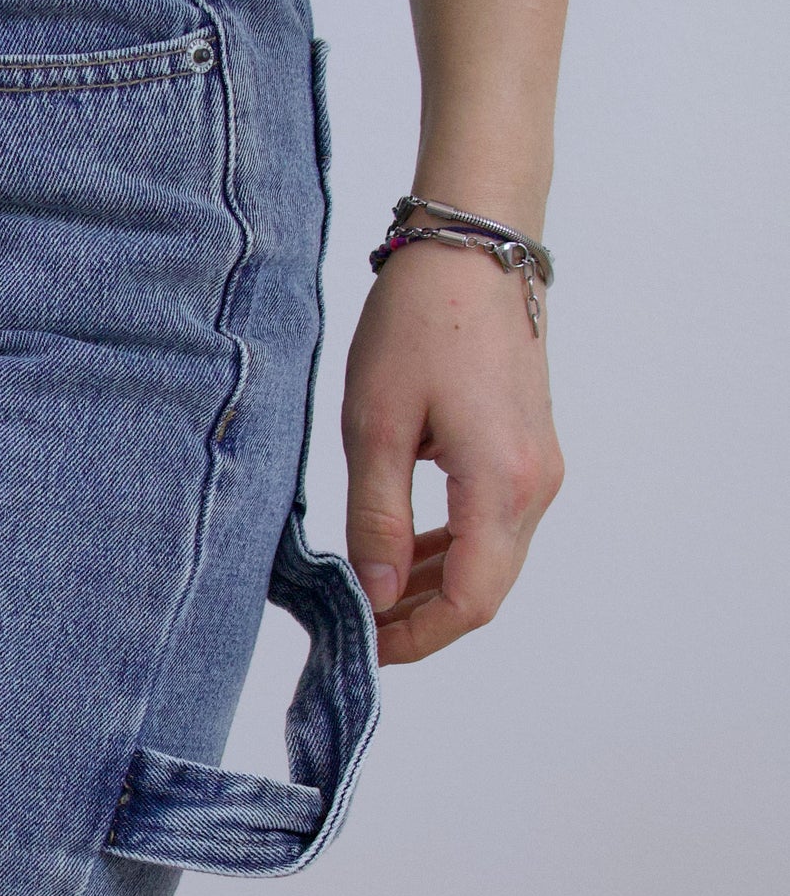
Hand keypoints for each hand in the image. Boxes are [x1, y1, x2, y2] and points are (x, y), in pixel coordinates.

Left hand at [341, 238, 562, 663]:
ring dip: (432, 583)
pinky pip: (494, 523)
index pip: (470, 601)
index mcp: (500, 484)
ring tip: (367, 590)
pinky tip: (402, 547)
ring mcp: (539, 467)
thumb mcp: (375, 426)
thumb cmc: (419, 322)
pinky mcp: (529, 450)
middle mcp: (535, 485)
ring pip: (491, 559)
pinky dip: (450, 547)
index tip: (363, 646)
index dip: (417, 637)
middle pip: (485, 589)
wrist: (473, 249)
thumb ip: (376, 519)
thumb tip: (375, 594)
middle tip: (355, 625)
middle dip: (421, 618)